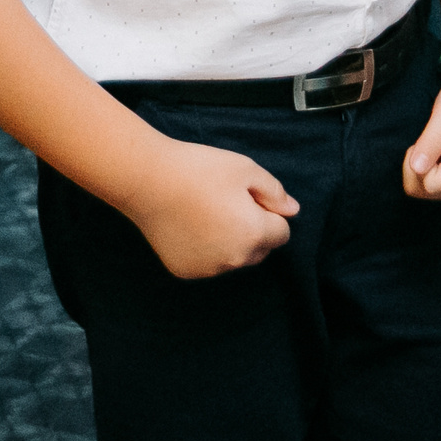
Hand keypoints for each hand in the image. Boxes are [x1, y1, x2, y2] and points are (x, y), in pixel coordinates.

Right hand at [118, 137, 298, 278]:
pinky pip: (208, 263)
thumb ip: (274, 192)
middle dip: (253, 231)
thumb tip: (292, 210)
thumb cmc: (199, 170)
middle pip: (259, 250)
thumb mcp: (245, 169)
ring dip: (229, 242)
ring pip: (233, 258)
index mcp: (254, 234)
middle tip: (227, 202)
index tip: (247, 196)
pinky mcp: (185, 271)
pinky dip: (205, 249)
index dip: (269, 213)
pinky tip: (189, 225)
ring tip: (205, 211)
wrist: (148, 181)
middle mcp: (234, 259)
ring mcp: (208, 269)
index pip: (282, 233)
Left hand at [404, 59, 440, 199]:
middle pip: (423, 191)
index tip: (427, 137)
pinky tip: (439, 150)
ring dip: (421, 165)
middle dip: (416, 164)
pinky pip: (429, 185)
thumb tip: (415, 169)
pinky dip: (426, 168)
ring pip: (423, 190)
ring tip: (437, 142)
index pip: (428, 184)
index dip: (416, 160)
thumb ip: (431, 142)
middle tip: (431, 138)